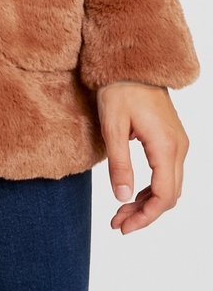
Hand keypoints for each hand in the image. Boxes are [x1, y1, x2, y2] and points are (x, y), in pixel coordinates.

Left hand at [96, 82, 189, 233]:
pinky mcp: (171, 141)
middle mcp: (178, 148)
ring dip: (147, 204)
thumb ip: (119, 164)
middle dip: (144, 214)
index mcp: (165, 146)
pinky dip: (150, 189)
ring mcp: (177, 144)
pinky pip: (166, 174)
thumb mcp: (112, 127)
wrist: (132, 63)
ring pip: (169, 187)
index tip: (122, 228)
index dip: (145, 217)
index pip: (163, 196)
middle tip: (117, 224)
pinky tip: (130, 195)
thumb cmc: (120, 89)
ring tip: (119, 214)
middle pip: (169, 196)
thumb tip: (121, 198)